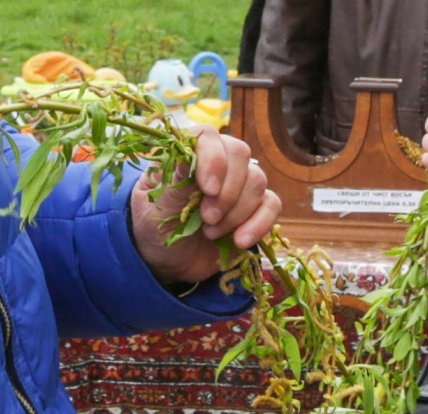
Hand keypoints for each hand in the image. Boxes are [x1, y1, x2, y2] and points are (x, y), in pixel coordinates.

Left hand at [131, 128, 282, 286]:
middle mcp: (217, 163)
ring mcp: (238, 185)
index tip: (208, 190)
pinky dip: (259, 224)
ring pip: (257, 181)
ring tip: (210, 233)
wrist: (169, 263)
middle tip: (207, 218)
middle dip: (226, 191)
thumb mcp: (156, 208)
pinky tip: (240, 241)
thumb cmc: (156, 229)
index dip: (213, 159)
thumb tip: (187, 153)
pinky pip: (271, 206)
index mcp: (187, 155)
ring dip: (236, 212)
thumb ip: (176, 182)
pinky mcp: (254, 209)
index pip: (208, 136)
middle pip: (240, 154)